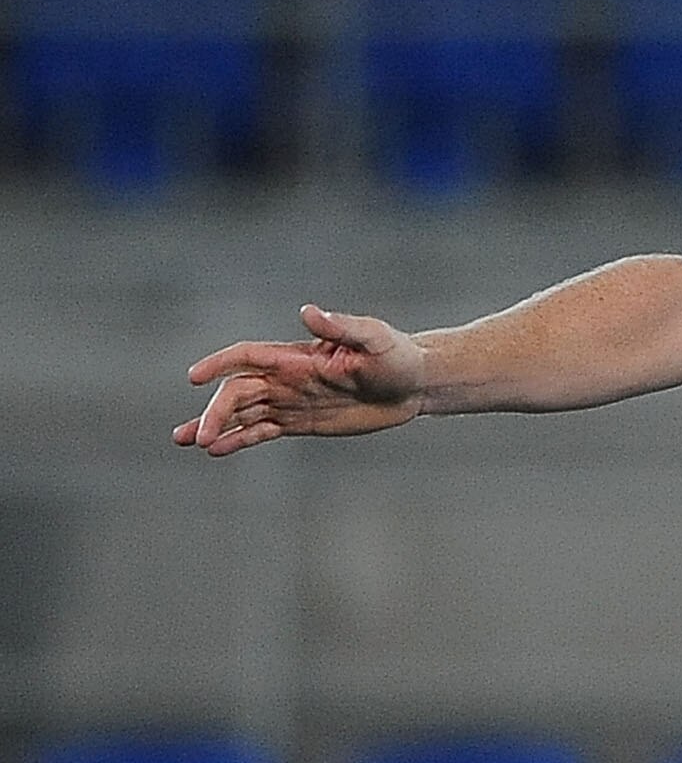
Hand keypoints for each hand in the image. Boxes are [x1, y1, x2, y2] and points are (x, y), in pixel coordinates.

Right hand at [177, 305, 425, 455]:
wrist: (414, 385)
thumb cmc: (395, 355)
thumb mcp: (373, 337)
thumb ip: (341, 327)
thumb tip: (308, 312)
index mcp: (296, 356)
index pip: (246, 357)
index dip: (218, 364)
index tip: (195, 378)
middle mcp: (286, 377)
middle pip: (237, 392)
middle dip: (215, 412)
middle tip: (198, 436)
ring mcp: (292, 400)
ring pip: (243, 413)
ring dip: (216, 425)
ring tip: (186, 440)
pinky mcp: (302, 422)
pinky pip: (263, 431)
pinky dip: (241, 439)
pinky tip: (218, 451)